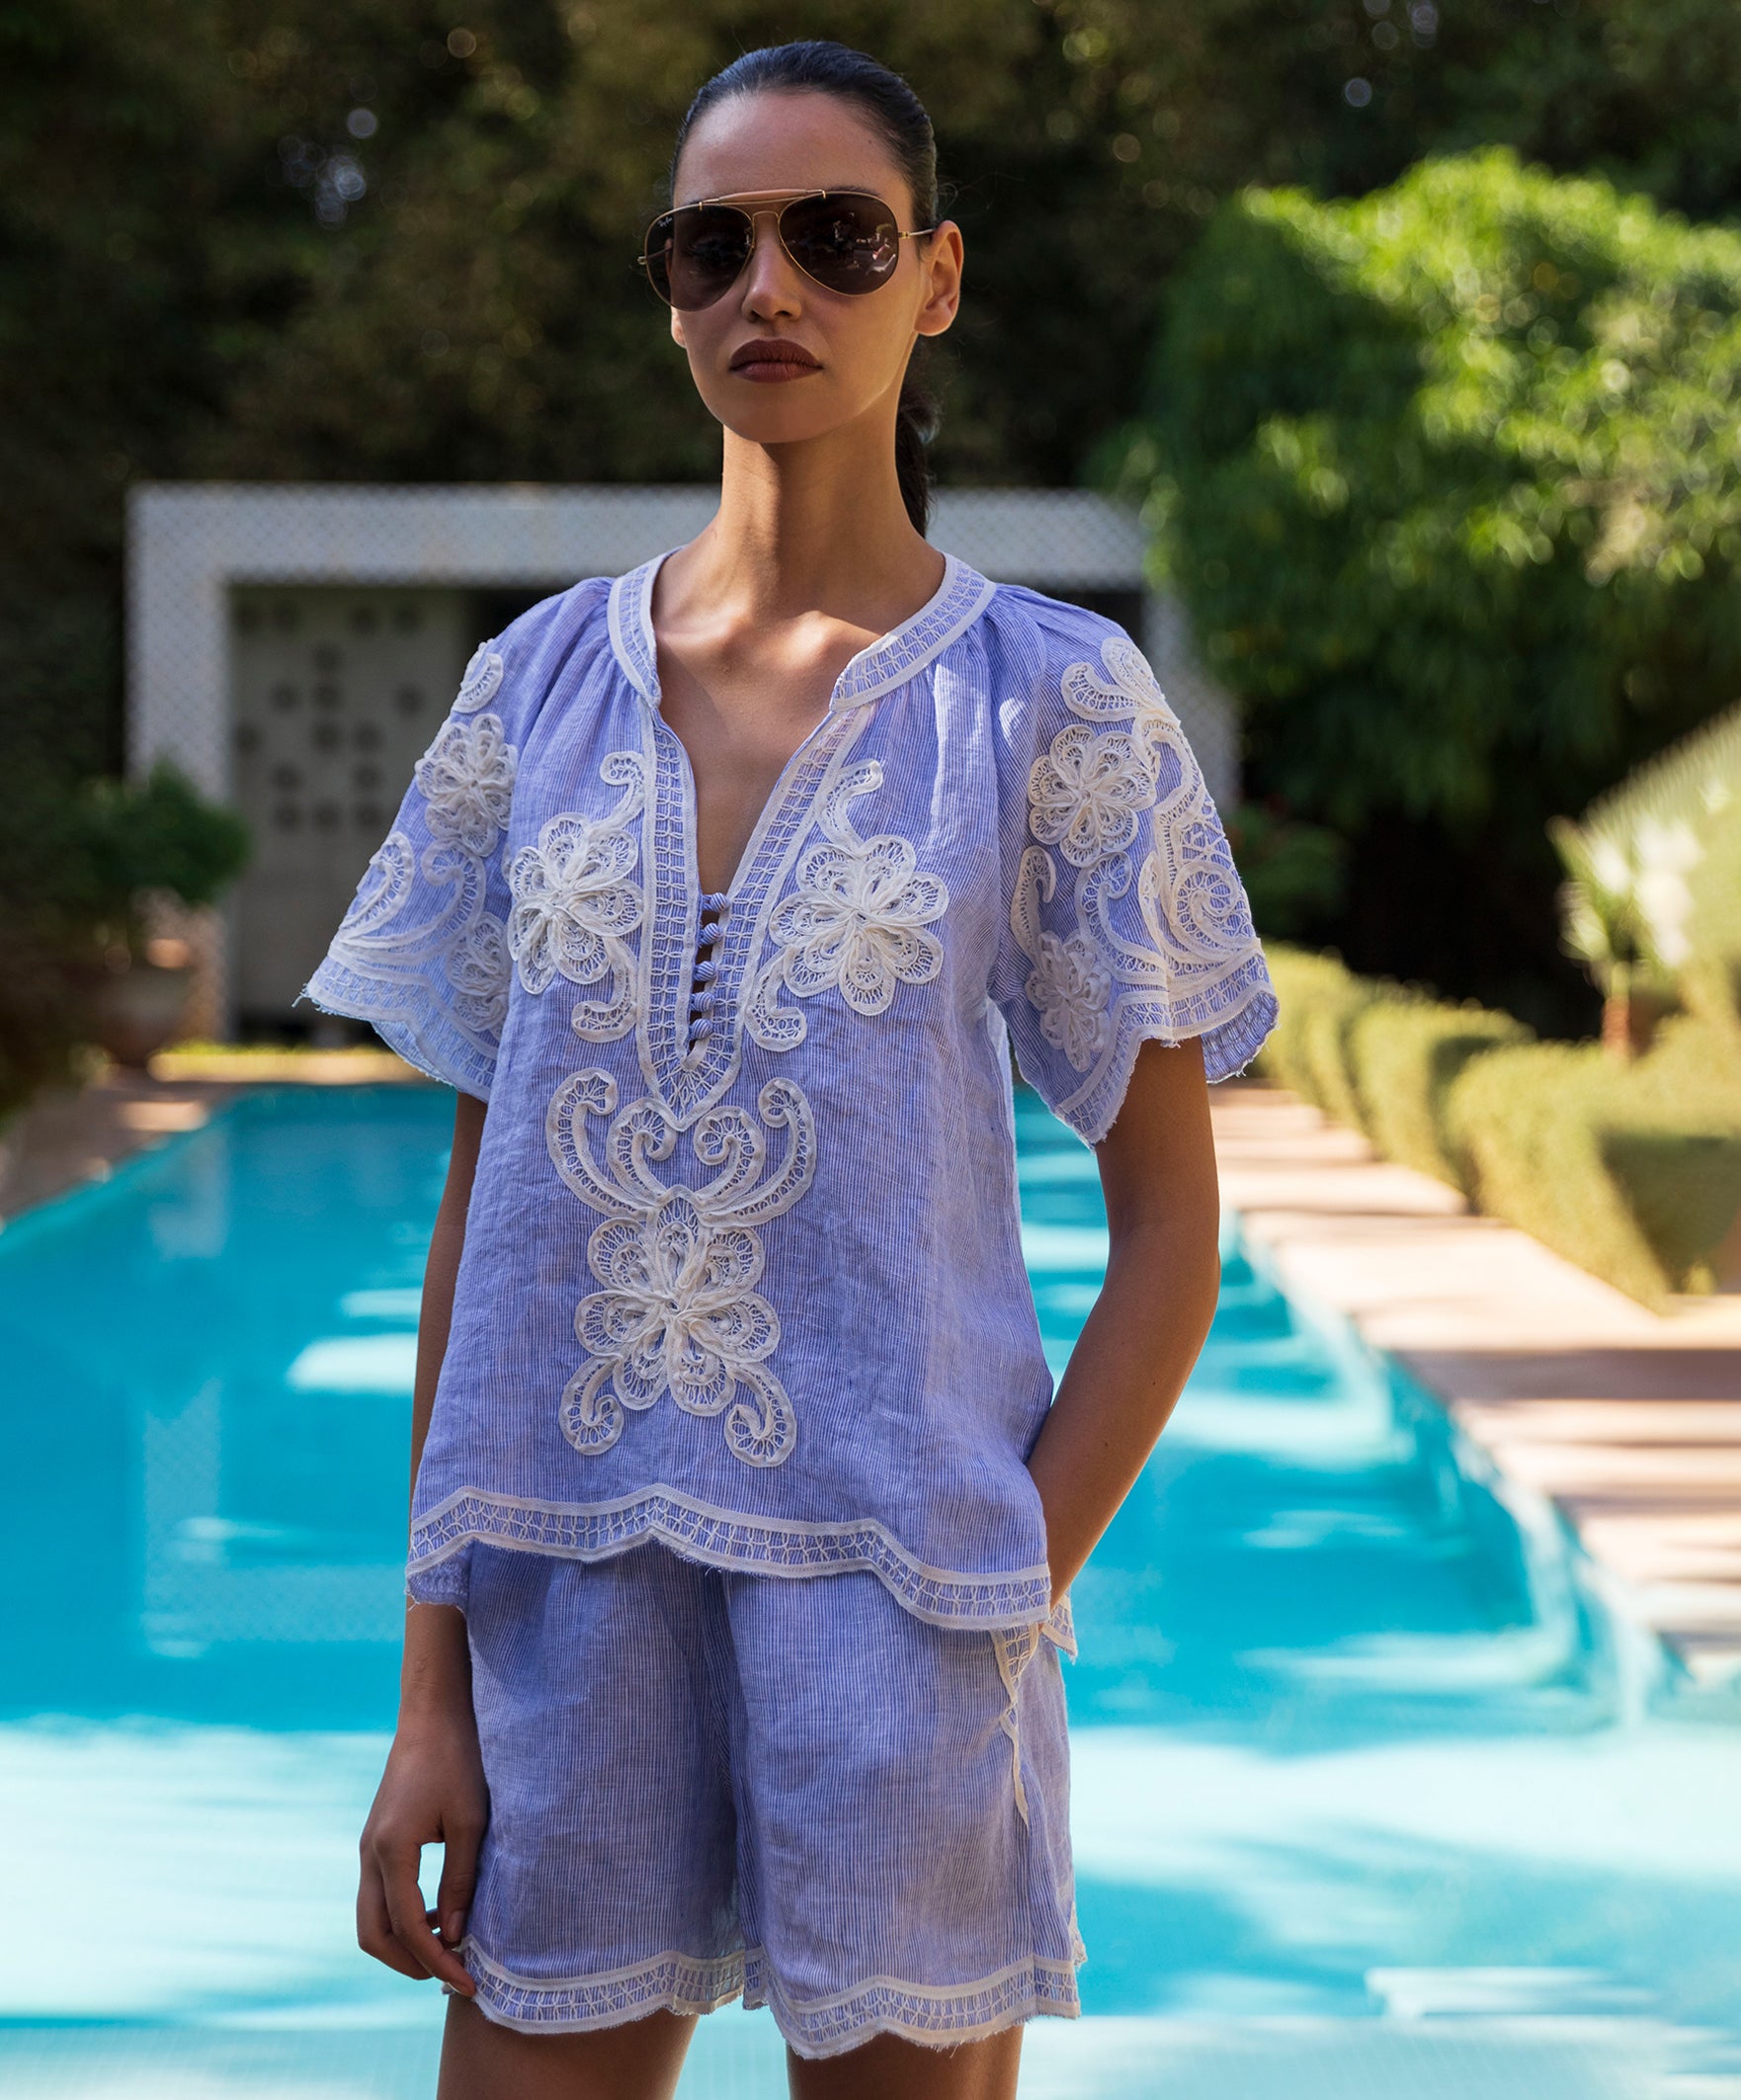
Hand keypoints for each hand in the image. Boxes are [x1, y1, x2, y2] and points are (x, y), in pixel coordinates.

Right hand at [357, 1705, 487, 1994]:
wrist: (432, 1716)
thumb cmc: (457, 1761)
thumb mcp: (470, 1821)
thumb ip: (460, 1880)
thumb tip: (458, 1936)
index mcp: (391, 1850)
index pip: (409, 1928)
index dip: (437, 1961)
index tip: (469, 1981)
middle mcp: (369, 1854)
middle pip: (373, 1936)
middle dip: (410, 1964)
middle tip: (453, 1976)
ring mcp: (368, 1847)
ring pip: (371, 1919)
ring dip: (403, 1944)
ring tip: (449, 1951)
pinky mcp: (376, 1840)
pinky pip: (379, 1895)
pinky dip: (401, 1918)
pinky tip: (440, 1915)